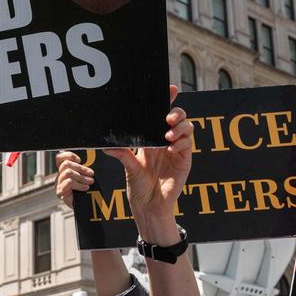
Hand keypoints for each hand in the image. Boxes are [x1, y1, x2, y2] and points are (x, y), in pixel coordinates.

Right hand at [54, 150, 92, 208]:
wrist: (91, 207)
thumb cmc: (93, 190)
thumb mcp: (92, 175)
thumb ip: (92, 165)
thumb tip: (104, 152)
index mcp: (65, 170)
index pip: (60, 158)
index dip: (68, 155)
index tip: (80, 159)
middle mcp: (60, 176)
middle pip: (65, 164)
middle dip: (81, 168)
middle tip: (91, 174)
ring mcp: (59, 184)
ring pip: (67, 172)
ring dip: (81, 176)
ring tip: (90, 182)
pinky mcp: (61, 193)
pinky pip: (68, 182)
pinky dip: (79, 184)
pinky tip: (85, 188)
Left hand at [105, 85, 192, 225]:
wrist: (149, 206)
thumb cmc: (138, 186)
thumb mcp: (129, 168)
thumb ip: (123, 155)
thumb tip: (107, 146)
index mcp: (152, 138)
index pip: (161, 114)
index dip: (167, 100)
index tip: (170, 90)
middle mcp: (166, 141)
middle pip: (178, 117)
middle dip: (176, 112)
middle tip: (167, 117)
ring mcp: (177, 150)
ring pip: (187, 128)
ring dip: (180, 127)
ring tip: (168, 134)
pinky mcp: (185, 161)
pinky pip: (188, 146)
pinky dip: (181, 144)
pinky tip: (171, 149)